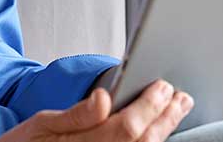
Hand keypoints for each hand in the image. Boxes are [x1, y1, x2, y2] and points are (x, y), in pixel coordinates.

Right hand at [0, 79, 194, 141]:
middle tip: (180, 97)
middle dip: (165, 117)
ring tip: (176, 111)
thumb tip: (103, 98)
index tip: (163, 87)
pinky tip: (156, 133)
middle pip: (142, 141)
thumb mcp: (41, 124)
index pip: (128, 126)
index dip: (150, 106)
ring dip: (163, 131)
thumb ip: (76, 114)